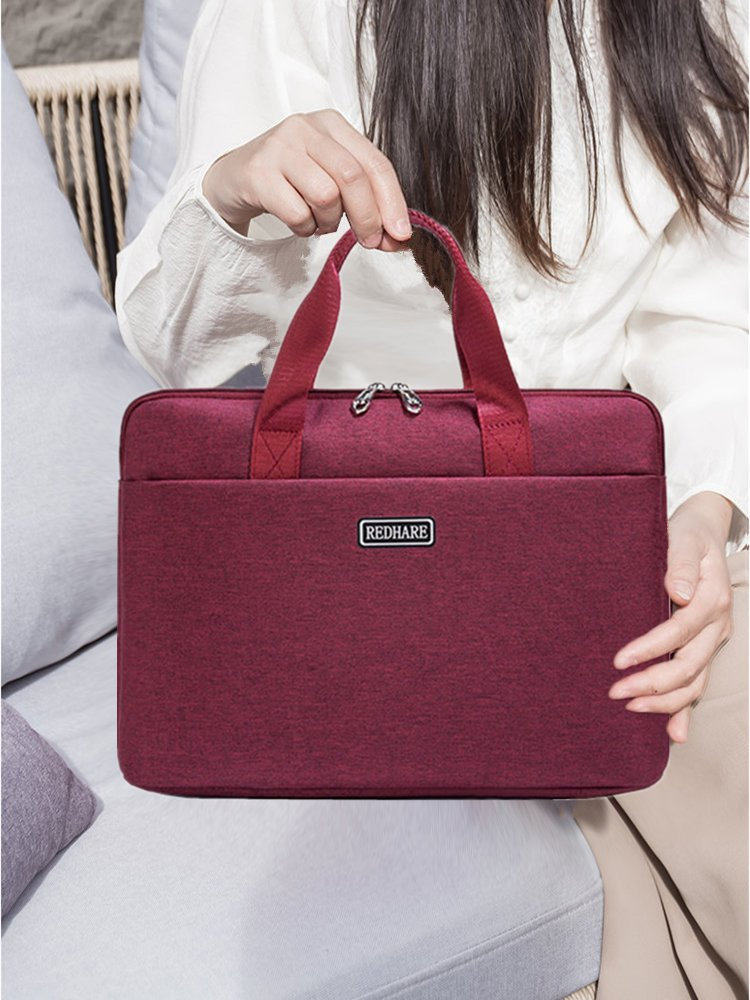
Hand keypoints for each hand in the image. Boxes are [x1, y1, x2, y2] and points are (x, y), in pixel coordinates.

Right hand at [202, 109, 410, 248]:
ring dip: (328, 222)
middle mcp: (306, 127)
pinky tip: (298, 221)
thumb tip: (398, 239)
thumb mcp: (331, 181)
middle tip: (369, 242)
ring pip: (326, 196)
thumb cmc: (291, 180)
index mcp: (333, 124)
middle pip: (352, 178)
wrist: (234, 178)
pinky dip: (304, 229)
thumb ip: (366, 203)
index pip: (375, 163)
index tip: (401, 235)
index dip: (393, 202)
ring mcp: (280, 147)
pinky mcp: (258, 172)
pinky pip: (297, 213)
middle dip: (368, 218)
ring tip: (318, 221)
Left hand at [608, 491, 733, 742]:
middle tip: (615, 692)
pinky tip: (674, 734)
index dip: (650, 649)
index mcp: (711, 599)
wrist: (704, 533)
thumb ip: (680, 562)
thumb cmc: (686, 534)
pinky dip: (687, 711)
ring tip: (631, 708)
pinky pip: (698, 685)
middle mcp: (717, 625)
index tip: (619, 661)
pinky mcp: (704, 648)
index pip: (679, 631)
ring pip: (695, 682)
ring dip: (665, 701)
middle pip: (689, 665)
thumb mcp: (682, 537)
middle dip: (652, 683)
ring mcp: (713, 640)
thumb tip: (677, 590)